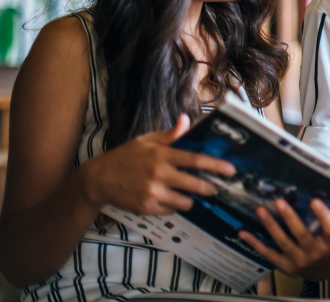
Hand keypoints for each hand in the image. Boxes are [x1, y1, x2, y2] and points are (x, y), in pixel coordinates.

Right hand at [80, 114, 235, 214]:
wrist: (99, 179)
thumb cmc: (126, 156)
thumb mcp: (146, 140)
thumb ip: (170, 134)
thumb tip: (187, 120)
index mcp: (161, 155)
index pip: (195, 160)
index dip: (215, 165)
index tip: (230, 169)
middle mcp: (158, 175)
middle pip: (195, 184)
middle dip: (209, 187)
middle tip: (215, 187)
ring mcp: (153, 194)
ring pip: (185, 201)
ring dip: (191, 198)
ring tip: (190, 193)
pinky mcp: (147, 208)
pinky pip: (171, 210)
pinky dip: (175, 205)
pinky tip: (170, 198)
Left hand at [239, 199, 329, 280]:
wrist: (325, 271)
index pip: (329, 229)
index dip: (323, 216)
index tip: (315, 200)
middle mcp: (315, 252)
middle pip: (301, 235)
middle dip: (289, 218)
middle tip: (279, 201)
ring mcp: (299, 260)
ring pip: (283, 242)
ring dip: (271, 226)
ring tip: (261, 210)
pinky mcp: (285, 265)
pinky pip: (269, 254)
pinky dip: (255, 243)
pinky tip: (244, 232)